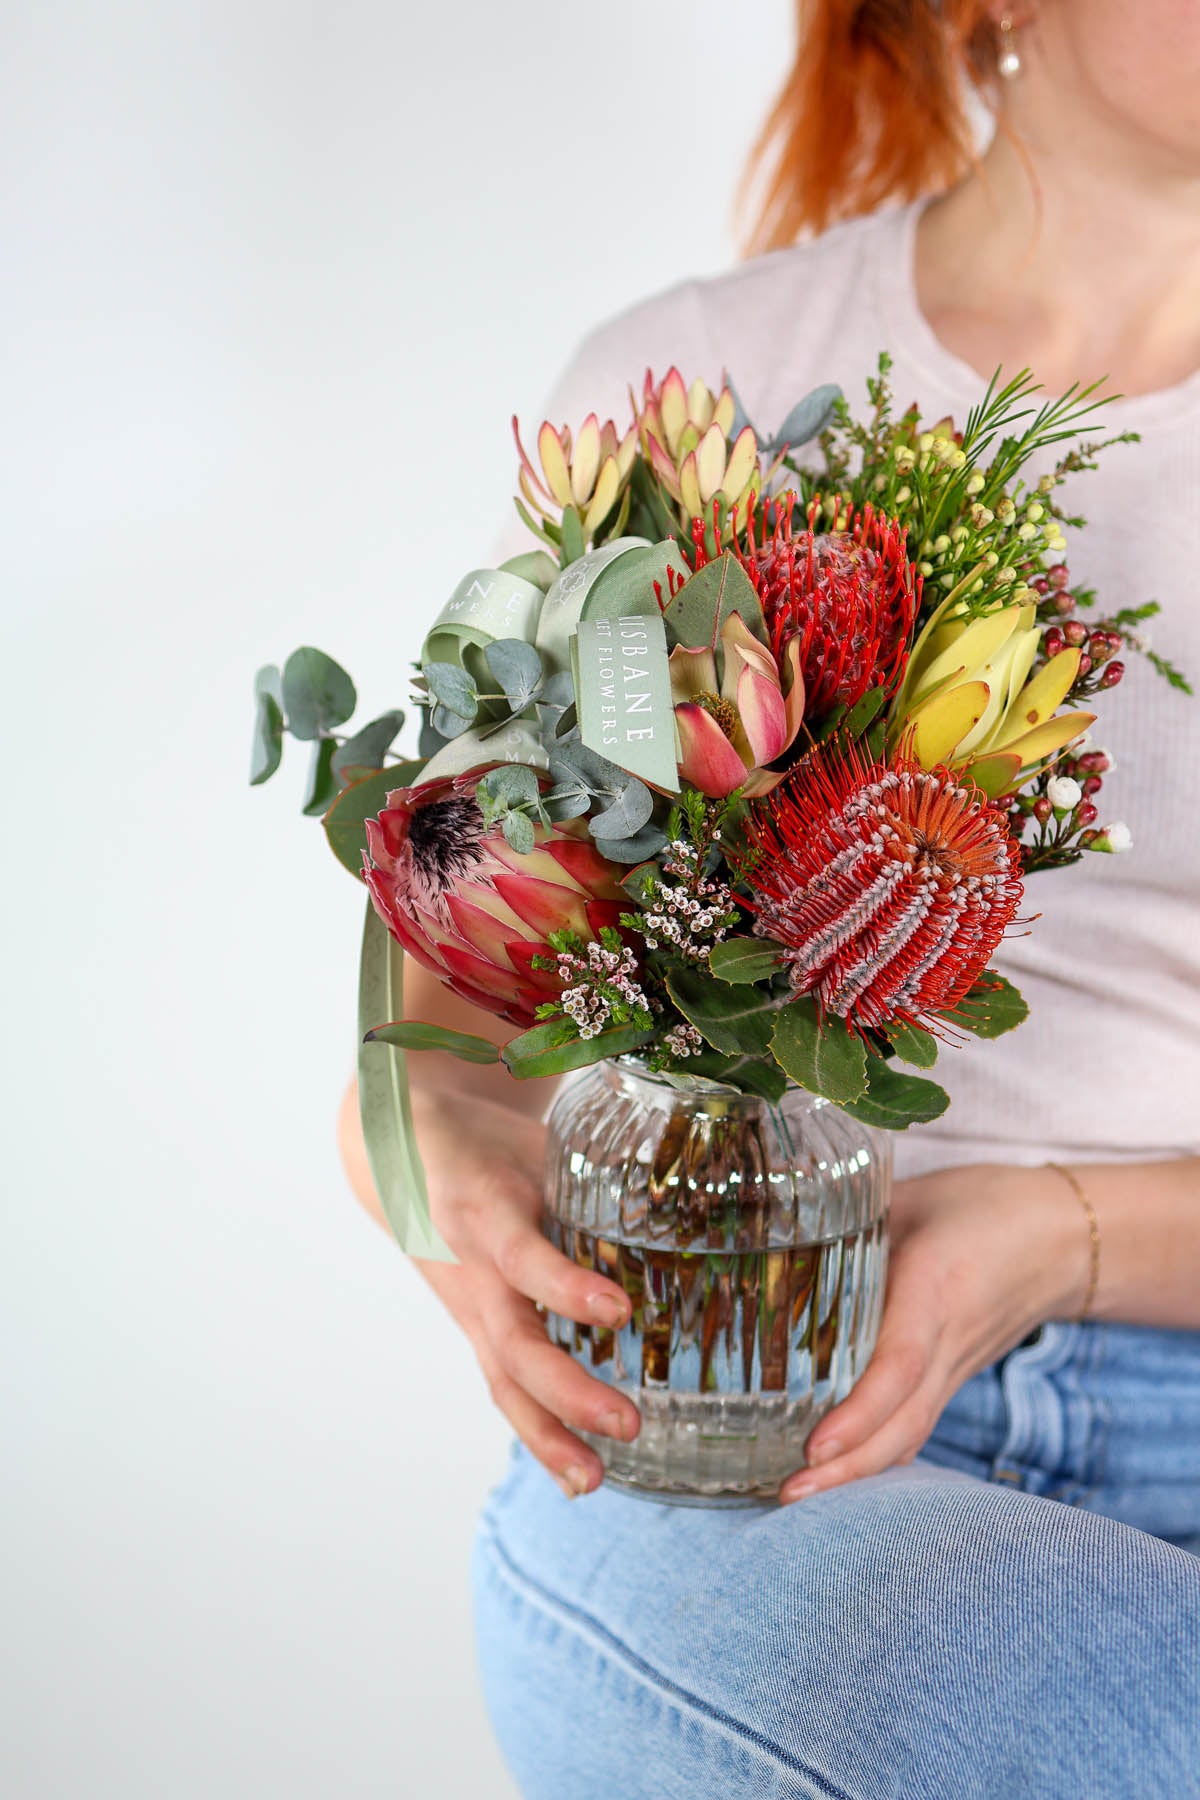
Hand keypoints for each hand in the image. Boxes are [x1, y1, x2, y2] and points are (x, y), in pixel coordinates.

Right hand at [407, 1083, 638, 1498]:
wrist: (399, 1154)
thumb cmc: (489, 1147)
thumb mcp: (539, 1144)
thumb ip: (603, 1173)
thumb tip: (701, 1186)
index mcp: (488, 1214)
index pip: (525, 1259)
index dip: (566, 1288)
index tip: (618, 1312)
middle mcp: (474, 1272)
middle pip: (514, 1345)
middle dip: (568, 1391)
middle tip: (629, 1425)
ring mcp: (471, 1309)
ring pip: (504, 1382)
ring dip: (548, 1435)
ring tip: (594, 1481)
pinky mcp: (477, 1331)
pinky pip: (505, 1388)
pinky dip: (540, 1433)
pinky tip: (580, 1476)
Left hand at [780, 1162, 1089, 1503]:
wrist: (1063, 1237)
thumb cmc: (982, 1205)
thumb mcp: (910, 1195)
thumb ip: (845, 1211)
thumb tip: (773, 1207)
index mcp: (936, 1287)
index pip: (899, 1364)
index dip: (859, 1412)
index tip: (815, 1446)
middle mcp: (950, 1339)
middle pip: (905, 1421)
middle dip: (849, 1466)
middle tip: (790, 1494)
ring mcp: (957, 1365)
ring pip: (913, 1431)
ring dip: (860, 1472)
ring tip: (800, 1495)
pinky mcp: (954, 1375)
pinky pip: (917, 1422)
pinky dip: (879, 1453)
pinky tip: (837, 1473)